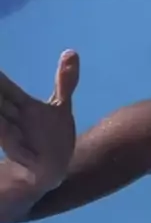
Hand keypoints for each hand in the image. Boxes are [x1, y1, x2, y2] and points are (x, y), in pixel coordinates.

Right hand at [0, 50, 78, 193]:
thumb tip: (72, 51)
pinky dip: (8, 136)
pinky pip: (10, 143)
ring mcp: (14, 137)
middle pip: (0, 101)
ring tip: (2, 115)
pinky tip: (7, 130)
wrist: (52, 171)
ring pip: (2, 122)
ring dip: (1, 115)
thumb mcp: (61, 108)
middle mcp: (12, 119)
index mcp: (21, 105)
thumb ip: (65, 82)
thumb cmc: (53, 137)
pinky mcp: (20, 153)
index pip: (4, 86)